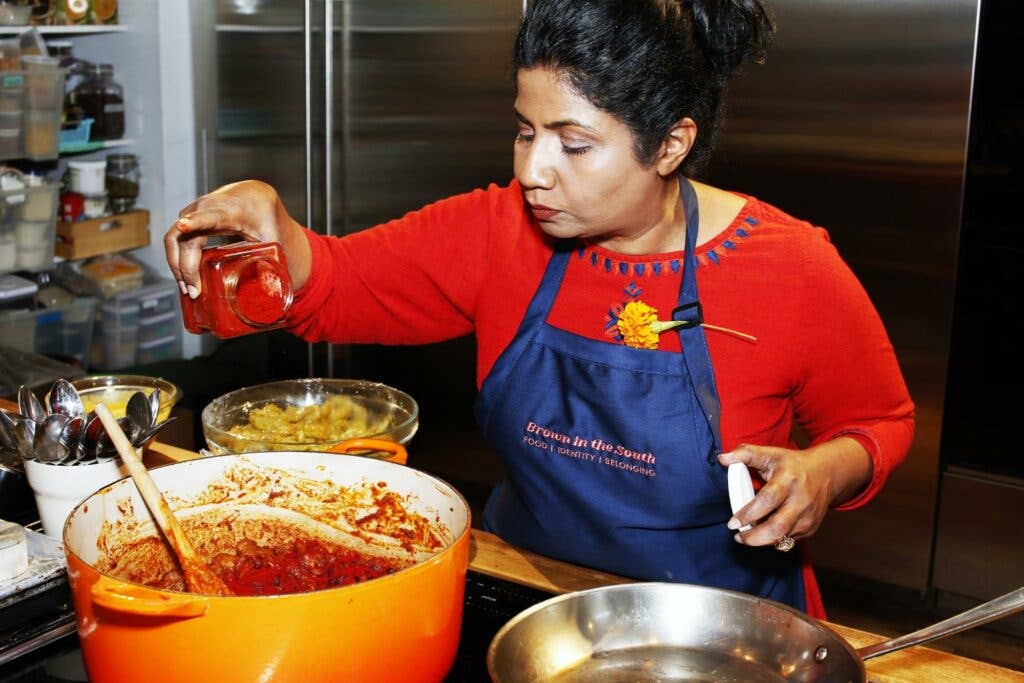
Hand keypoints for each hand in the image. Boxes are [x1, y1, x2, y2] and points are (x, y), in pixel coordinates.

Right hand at [164, 180, 310, 297]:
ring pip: (174, 239)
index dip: (195, 222)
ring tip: (188, 288)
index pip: (210, 216)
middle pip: (185, 236)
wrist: (253, 196)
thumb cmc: (262, 215)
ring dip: (176, 265)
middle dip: (185, 266)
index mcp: (231, 210)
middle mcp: (206, 207)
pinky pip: (175, 239)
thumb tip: (271, 290)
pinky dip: (177, 259)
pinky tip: (185, 277)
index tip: (183, 226)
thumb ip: (272, 260)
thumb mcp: (271, 236)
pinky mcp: (187, 216)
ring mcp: (193, 211)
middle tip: (194, 291)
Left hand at [718, 437, 871, 547]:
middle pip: (778, 527)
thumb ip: (745, 454)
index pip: (768, 500)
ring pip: (783, 538)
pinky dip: (773, 540)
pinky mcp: (811, 528)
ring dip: (762, 541)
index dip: (749, 514)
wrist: (827, 473)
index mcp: (788, 479)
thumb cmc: (793, 464)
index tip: (733, 523)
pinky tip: (763, 533)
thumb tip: (722, 458)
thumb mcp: (770, 453)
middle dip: (755, 538)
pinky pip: (789, 540)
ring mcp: (808, 516)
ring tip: (746, 537)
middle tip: (738, 537)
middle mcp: (801, 500)